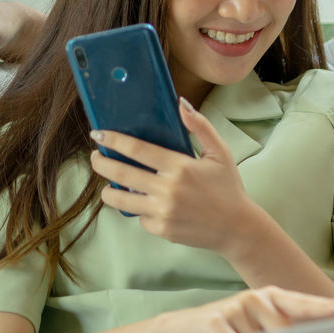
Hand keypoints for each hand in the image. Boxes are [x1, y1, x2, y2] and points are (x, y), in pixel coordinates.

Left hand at [90, 97, 261, 254]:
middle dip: (101, 163)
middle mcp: (168, 189)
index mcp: (181, 167)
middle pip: (120, 173)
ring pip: (120, 199)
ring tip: (109, 185)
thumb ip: (200, 127)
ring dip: (108, 191)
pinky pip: (139, 217)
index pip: (137, 150)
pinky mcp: (161, 229)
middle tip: (96, 157)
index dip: (114, 141)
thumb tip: (181, 103)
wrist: (237, 227)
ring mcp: (163, 211)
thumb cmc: (228, 187)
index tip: (98, 135)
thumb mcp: (220, 153)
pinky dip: (140, 210)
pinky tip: (149, 205)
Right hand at [156, 286, 333, 332]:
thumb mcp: (260, 325)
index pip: (303, 302)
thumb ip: (286, 329)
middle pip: (284, 332)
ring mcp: (236, 307)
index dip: (323, 307)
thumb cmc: (234, 329)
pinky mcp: (215, 322)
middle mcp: (257, 297)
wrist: (187, 329)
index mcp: (273, 296)